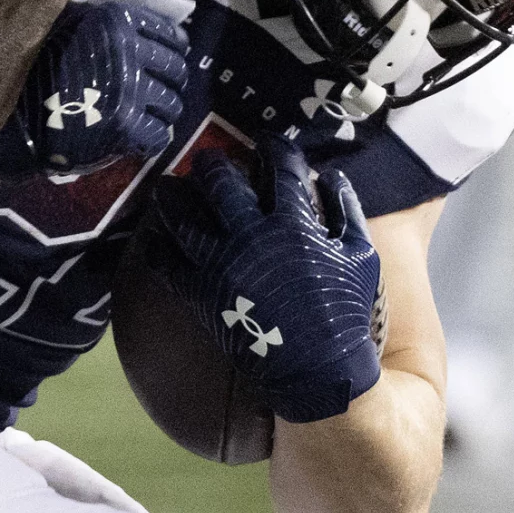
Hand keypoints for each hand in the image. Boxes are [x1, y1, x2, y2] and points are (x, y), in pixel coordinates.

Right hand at [0, 1, 188, 179]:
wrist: (14, 103)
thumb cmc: (37, 60)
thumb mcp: (67, 22)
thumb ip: (96, 20)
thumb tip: (120, 21)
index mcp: (118, 23)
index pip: (168, 35)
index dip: (174, 48)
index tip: (169, 57)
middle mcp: (130, 52)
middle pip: (175, 70)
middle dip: (172, 81)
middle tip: (163, 89)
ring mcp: (130, 89)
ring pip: (171, 103)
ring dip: (166, 110)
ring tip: (155, 115)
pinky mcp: (125, 124)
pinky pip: (157, 133)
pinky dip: (155, 136)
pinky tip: (146, 136)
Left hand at [134, 138, 381, 422]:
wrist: (318, 370)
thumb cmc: (343, 313)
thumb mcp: (361, 258)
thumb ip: (347, 212)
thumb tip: (332, 176)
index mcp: (293, 223)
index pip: (281, 168)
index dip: (273, 148)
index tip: (266, 142)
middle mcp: (253, 235)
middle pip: (222, 184)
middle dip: (211, 165)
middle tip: (204, 159)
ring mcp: (222, 262)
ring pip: (185, 217)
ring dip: (172, 198)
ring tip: (165, 188)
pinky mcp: (201, 291)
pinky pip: (167, 265)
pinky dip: (156, 250)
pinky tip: (151, 239)